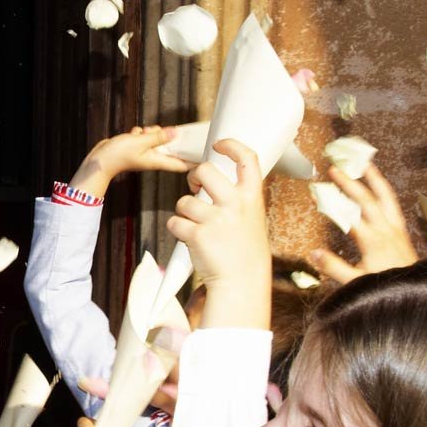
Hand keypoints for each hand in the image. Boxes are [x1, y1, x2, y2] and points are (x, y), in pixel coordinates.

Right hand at [70, 125, 192, 197]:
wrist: (99, 160)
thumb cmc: (117, 156)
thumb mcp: (140, 142)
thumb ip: (159, 137)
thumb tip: (176, 133)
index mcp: (158, 161)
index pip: (183, 164)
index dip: (194, 160)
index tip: (204, 155)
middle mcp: (154, 158)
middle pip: (171, 147)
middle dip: (167, 136)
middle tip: (158, 132)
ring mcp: (145, 153)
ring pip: (157, 139)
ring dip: (151, 133)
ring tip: (141, 134)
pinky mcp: (137, 148)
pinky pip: (145, 137)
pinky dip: (140, 133)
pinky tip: (133, 134)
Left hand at [168, 139, 270, 328]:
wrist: (242, 282)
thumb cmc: (244, 250)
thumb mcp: (252, 218)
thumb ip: (237, 197)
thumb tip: (210, 177)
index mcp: (252, 197)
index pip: (247, 158)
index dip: (231, 145)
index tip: (218, 145)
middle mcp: (235, 203)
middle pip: (204, 170)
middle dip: (193, 177)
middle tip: (194, 188)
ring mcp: (216, 219)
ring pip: (184, 200)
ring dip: (184, 212)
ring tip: (197, 226)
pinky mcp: (197, 234)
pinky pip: (174, 221)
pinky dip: (177, 229)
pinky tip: (190, 239)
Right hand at [308, 161, 419, 282]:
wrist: (415, 293)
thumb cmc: (386, 288)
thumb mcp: (355, 282)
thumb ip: (333, 267)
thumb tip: (314, 253)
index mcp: (373, 240)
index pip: (347, 215)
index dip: (330, 203)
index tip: (316, 193)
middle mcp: (386, 230)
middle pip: (367, 199)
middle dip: (350, 183)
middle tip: (335, 169)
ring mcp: (396, 229)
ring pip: (386, 197)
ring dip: (375, 179)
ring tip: (365, 165)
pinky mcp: (402, 232)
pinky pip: (393, 205)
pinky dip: (384, 192)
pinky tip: (379, 189)